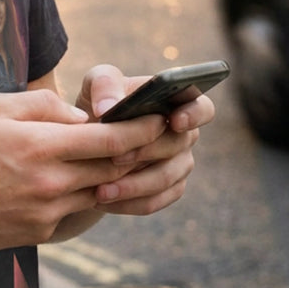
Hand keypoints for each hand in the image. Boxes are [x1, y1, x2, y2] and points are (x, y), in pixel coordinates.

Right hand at [0, 86, 169, 251]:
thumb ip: (44, 105)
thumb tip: (80, 116)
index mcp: (41, 146)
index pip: (111, 138)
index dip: (142, 129)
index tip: (159, 118)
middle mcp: (50, 183)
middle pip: (115, 169)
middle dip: (139, 152)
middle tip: (154, 136)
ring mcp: (47, 212)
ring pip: (100, 193)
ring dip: (115, 176)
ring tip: (121, 157)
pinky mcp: (41, 233)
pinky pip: (74, 211)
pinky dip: (82, 194)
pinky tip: (75, 180)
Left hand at [79, 64, 215, 216]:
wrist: (86, 142)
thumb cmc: (97, 104)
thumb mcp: (95, 85)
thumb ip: (104, 85)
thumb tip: (108, 107)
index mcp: (175, 102)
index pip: (202, 108)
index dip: (194, 115)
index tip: (174, 122)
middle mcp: (183, 134)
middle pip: (178, 146)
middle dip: (145, 152)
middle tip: (114, 158)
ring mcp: (179, 163)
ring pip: (166, 178)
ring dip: (133, 185)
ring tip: (101, 190)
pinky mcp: (167, 190)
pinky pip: (154, 201)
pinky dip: (128, 202)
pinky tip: (103, 201)